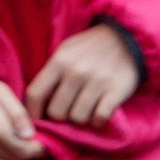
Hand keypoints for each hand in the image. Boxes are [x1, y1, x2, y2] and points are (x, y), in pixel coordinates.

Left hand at [26, 22, 142, 127]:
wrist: (126, 38)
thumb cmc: (89, 48)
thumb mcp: (65, 52)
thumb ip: (50, 74)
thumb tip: (34, 104)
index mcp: (59, 61)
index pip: (35, 93)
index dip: (33, 112)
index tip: (38, 120)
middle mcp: (76, 71)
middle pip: (57, 112)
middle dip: (61, 117)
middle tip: (69, 110)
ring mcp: (97, 81)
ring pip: (78, 118)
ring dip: (81, 119)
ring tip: (85, 108)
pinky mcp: (116, 91)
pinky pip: (100, 118)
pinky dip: (98, 120)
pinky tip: (99, 112)